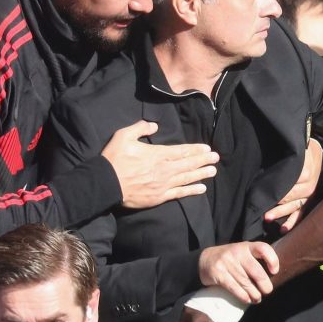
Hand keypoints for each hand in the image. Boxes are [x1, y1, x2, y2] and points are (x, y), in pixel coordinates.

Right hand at [102, 121, 218, 208]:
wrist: (105, 184)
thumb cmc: (114, 159)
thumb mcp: (123, 136)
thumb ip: (140, 127)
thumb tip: (154, 124)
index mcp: (157, 154)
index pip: (181, 151)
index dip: (195, 150)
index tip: (207, 148)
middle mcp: (163, 169)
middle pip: (188, 164)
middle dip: (203, 160)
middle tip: (216, 158)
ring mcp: (163, 184)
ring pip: (187, 178)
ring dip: (201, 174)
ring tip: (213, 171)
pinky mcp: (159, 197)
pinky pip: (179, 193)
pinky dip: (191, 191)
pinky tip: (202, 189)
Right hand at [198, 242, 278, 302]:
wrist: (204, 260)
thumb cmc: (230, 259)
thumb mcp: (242, 253)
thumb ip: (255, 260)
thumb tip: (273, 277)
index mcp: (246, 246)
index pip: (263, 248)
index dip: (272, 260)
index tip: (275, 271)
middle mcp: (237, 252)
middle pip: (256, 271)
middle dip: (265, 285)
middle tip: (267, 291)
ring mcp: (227, 262)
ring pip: (246, 282)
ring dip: (254, 294)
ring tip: (257, 299)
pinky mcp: (218, 273)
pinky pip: (234, 287)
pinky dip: (243, 296)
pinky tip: (247, 300)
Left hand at [265, 140, 322, 230]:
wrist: (317, 154)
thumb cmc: (303, 153)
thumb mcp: (299, 152)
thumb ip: (291, 159)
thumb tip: (274, 164)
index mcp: (306, 173)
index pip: (290, 183)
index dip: (277, 188)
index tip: (265, 192)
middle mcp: (309, 186)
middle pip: (291, 197)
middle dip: (277, 204)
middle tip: (263, 211)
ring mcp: (309, 196)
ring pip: (294, 207)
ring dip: (281, 213)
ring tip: (268, 218)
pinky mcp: (308, 202)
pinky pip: (301, 214)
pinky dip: (293, 222)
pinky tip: (284, 229)